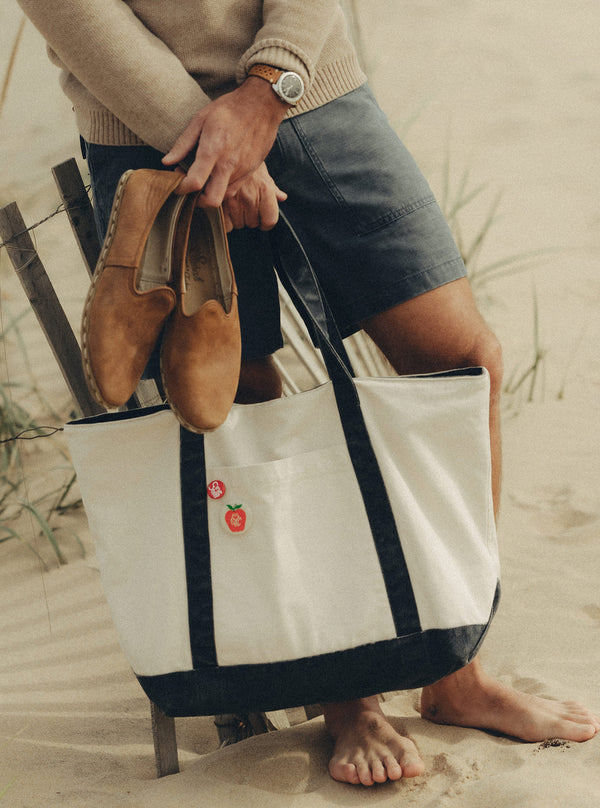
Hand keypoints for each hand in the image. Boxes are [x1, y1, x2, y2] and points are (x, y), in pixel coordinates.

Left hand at [162, 77, 288, 203]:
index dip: (182, 189)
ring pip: (223, 195)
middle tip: (192, 191)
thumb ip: (183, 143)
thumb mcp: (201, 119)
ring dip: (212, 192)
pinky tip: (219, 174)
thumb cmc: (229, 109)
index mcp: (213, 150)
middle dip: (199, 201)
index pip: (195, 182)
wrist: (262, 105)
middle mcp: (228, 165)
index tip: (178, 185)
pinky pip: (235, 188)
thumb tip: (167, 161)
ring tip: (205, 179)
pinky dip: (224, 187)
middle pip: (212, 200)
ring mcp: (242, 170)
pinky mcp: (251, 171)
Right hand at [222, 163, 286, 231]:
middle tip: (243, 205)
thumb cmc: (243, 158)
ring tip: (233, 203)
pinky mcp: (219, 204)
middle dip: (249, 217)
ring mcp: (234, 201)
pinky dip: (225, 221)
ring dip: (237, 219)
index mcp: (264, 189)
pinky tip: (224, 209)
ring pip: (239, 224)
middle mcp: (251, 197)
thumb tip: (282, 197)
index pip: (270, 220)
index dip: (266, 223)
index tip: (262, 221)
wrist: (223, 150)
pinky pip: (226, 225)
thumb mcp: (261, 170)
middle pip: (253, 223)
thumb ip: (271, 187)